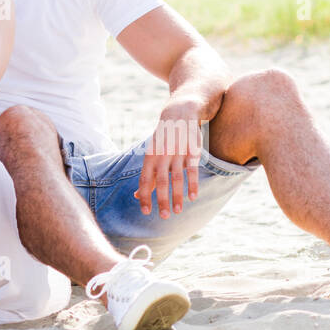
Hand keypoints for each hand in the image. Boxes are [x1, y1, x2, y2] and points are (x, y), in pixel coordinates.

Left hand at [133, 100, 202, 217]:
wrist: (179, 113)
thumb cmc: (163, 140)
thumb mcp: (152, 155)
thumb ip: (147, 177)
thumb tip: (136, 196)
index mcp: (149, 156)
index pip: (144, 179)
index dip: (144, 195)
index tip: (146, 212)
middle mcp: (162, 154)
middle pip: (160, 181)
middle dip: (162, 200)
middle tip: (165, 216)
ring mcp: (177, 152)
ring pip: (177, 177)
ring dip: (178, 196)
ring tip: (178, 211)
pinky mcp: (192, 150)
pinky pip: (192, 169)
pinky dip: (193, 184)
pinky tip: (193, 197)